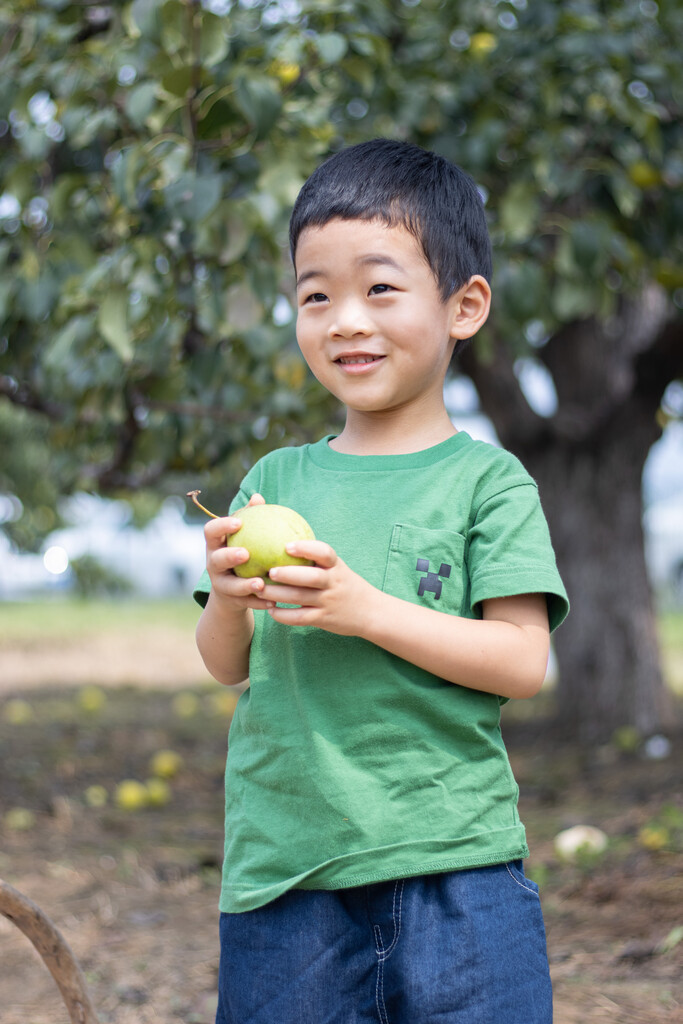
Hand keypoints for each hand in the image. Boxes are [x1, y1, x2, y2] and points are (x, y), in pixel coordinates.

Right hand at [203, 493, 274, 612]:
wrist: (231, 591)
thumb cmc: (241, 551)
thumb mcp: (243, 536)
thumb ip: (250, 518)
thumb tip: (258, 497)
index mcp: (215, 545)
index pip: (211, 531)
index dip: (221, 526)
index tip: (238, 522)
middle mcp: (213, 564)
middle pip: (216, 560)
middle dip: (229, 556)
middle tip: (246, 554)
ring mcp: (220, 584)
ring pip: (230, 586)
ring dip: (245, 585)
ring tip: (261, 584)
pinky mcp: (231, 601)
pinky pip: (246, 603)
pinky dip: (259, 602)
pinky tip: (273, 601)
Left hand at [260, 541, 377, 636]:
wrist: (371, 612)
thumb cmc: (347, 585)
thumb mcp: (338, 569)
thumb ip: (317, 559)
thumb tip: (284, 542)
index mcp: (336, 567)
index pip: (325, 553)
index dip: (306, 548)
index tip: (287, 546)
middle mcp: (333, 583)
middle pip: (311, 577)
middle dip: (289, 574)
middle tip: (270, 571)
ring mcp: (329, 602)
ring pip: (301, 598)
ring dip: (278, 594)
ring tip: (260, 589)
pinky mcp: (324, 619)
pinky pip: (301, 618)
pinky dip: (284, 615)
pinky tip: (271, 611)